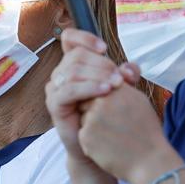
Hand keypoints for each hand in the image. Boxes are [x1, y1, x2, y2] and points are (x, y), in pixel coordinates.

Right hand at [45, 30, 123, 164]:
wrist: (98, 146)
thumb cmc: (107, 115)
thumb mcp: (121, 90)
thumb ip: (126, 76)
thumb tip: (129, 67)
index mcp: (73, 65)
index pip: (70, 39)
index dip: (85, 38)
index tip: (105, 48)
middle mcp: (61, 74)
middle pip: (76, 55)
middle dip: (101, 63)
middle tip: (120, 77)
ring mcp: (55, 89)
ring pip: (73, 70)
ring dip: (97, 74)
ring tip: (116, 84)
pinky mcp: (54, 105)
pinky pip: (69, 90)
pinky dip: (89, 87)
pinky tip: (106, 91)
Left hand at [79, 66, 179, 183]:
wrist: (150, 162)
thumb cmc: (146, 131)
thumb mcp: (139, 101)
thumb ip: (122, 85)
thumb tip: (115, 71)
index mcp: (117, 90)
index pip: (97, 85)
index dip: (103, 98)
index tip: (115, 112)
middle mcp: (103, 101)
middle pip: (87, 100)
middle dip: (95, 111)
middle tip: (115, 125)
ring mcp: (92, 119)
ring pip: (83, 116)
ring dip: (92, 125)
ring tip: (113, 136)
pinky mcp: (85, 137)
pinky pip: (82, 133)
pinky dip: (91, 140)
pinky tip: (108, 146)